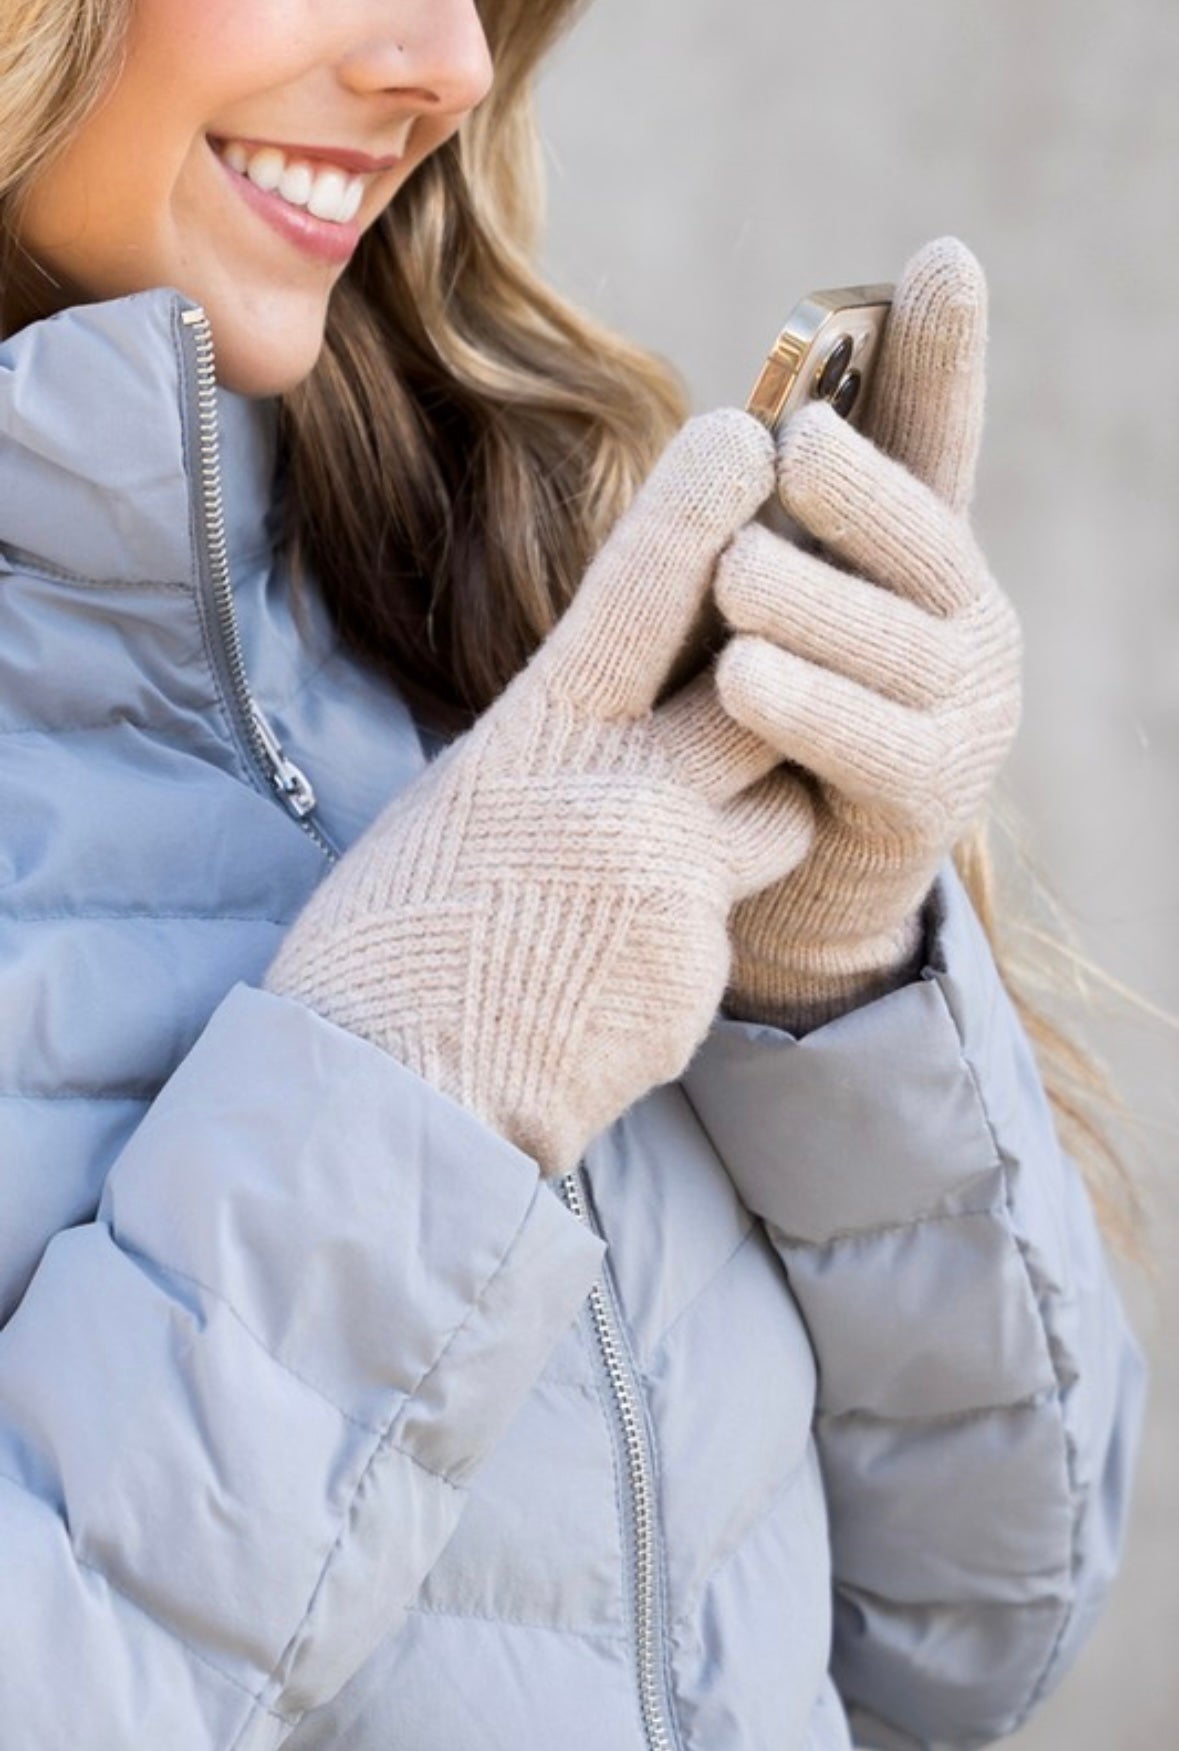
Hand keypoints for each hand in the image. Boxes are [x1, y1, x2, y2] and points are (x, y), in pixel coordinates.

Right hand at [265, 412, 814, 1176]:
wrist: (389, 1102)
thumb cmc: (388, 947)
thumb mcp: (456, 810)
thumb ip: (548, 754)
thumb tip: (610, 724)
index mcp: (536, 741)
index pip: (638, 595)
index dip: (700, 510)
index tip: (750, 436)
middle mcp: (620, 799)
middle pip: (764, 692)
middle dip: (784, 670)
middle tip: (779, 659)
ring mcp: (671, 890)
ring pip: (783, 814)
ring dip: (755, 819)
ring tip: (659, 868)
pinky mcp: (699, 975)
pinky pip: (731, 923)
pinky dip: (689, 932)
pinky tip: (608, 974)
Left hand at [715, 237, 1021, 1029]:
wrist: (785, 886)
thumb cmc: (752, 723)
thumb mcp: (764, 614)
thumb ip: (766, 533)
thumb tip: (736, 427)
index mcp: (919, 557)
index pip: (936, 442)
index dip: (941, 358)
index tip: (941, 260)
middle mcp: (964, 618)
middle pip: (918, 532)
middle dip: (857, 493)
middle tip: (794, 454)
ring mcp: (964, 710)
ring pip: (888, 636)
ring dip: (812, 603)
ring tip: (739, 577)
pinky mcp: (930, 797)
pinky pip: (868, 740)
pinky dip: (806, 708)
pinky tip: (741, 678)